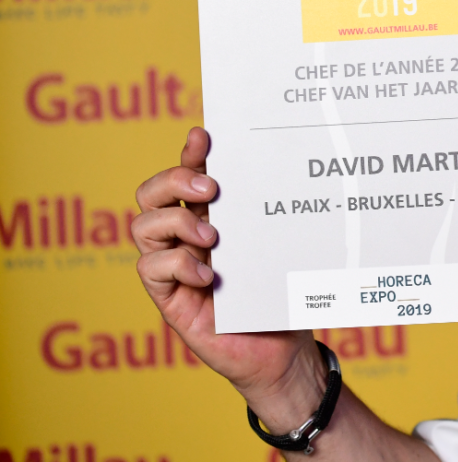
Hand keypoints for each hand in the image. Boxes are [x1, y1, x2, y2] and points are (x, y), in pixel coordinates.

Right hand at [132, 127, 323, 431]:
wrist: (283, 349)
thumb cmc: (282, 293)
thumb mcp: (278, 247)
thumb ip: (269, 216)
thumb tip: (286, 175)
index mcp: (211, 217)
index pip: (188, 175)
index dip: (190, 153)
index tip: (204, 136)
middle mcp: (185, 236)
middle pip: (151, 193)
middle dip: (172, 180)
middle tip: (209, 189)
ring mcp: (174, 266)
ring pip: (142, 226)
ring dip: (174, 223)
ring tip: (213, 237)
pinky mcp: (170, 299)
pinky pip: (151, 269)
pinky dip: (176, 264)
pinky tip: (206, 275)